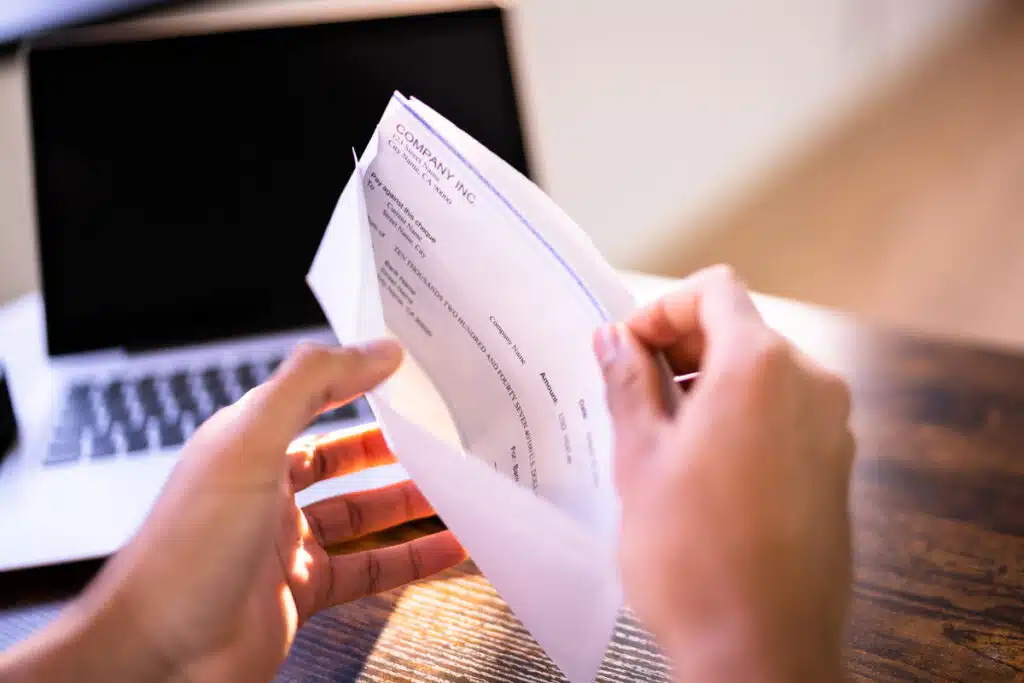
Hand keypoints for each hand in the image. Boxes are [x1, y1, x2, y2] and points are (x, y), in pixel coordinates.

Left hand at [2, 341, 464, 682]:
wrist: (160, 657)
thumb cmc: (186, 552)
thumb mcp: (250, 443)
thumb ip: (309, 385)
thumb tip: (374, 349)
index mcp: (246, 444)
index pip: (309, 398)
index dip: (355, 379)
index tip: (403, 369)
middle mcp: (264, 490)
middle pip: (339, 459)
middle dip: (389, 446)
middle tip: (435, 435)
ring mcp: (283, 544)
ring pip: (359, 515)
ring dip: (407, 502)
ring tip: (455, 488)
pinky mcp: (300, 592)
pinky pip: (367, 568)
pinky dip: (409, 560)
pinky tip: (443, 551)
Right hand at [593, 266, 853, 682]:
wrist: (760, 652)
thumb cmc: (695, 561)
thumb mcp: (640, 460)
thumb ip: (627, 385)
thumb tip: (612, 340)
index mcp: (761, 368)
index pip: (713, 291)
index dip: (661, 310)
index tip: (626, 349)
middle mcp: (809, 385)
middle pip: (740, 328)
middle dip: (680, 347)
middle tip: (630, 390)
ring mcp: (830, 427)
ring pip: (761, 372)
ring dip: (707, 384)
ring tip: (659, 435)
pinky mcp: (834, 466)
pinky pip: (782, 412)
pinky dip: (739, 415)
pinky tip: (699, 466)